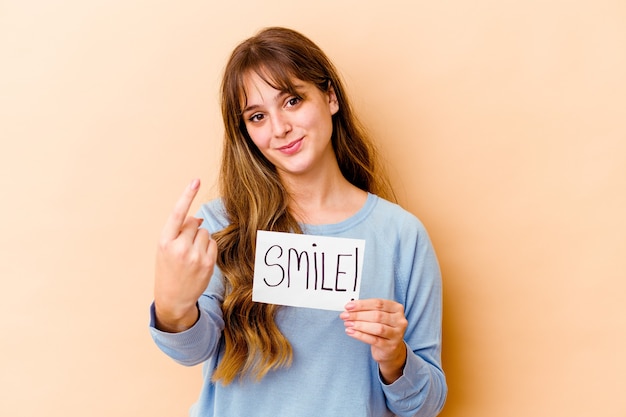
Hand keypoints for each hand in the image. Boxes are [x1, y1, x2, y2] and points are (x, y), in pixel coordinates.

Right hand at [154, 179, 216, 331]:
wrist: (173, 299)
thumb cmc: (168, 271)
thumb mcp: (165, 249)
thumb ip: (178, 231)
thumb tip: (198, 217)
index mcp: (164, 241)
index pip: (177, 213)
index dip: (186, 195)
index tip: (195, 181)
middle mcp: (179, 247)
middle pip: (194, 223)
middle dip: (192, 230)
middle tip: (184, 247)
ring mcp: (194, 256)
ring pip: (205, 232)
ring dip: (201, 239)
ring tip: (191, 255)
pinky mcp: (208, 263)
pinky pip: (213, 243)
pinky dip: (208, 248)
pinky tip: (199, 260)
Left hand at [340, 299, 407, 383]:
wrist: (391, 349)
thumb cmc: (383, 328)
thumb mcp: (380, 316)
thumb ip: (368, 310)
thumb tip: (349, 308)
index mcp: (397, 309)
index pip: (378, 303)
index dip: (362, 304)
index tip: (348, 306)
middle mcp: (400, 321)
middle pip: (377, 315)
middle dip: (358, 315)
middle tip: (345, 315)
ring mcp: (397, 334)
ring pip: (377, 328)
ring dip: (359, 325)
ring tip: (347, 324)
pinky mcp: (390, 346)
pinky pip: (374, 340)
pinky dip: (360, 335)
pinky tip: (351, 332)